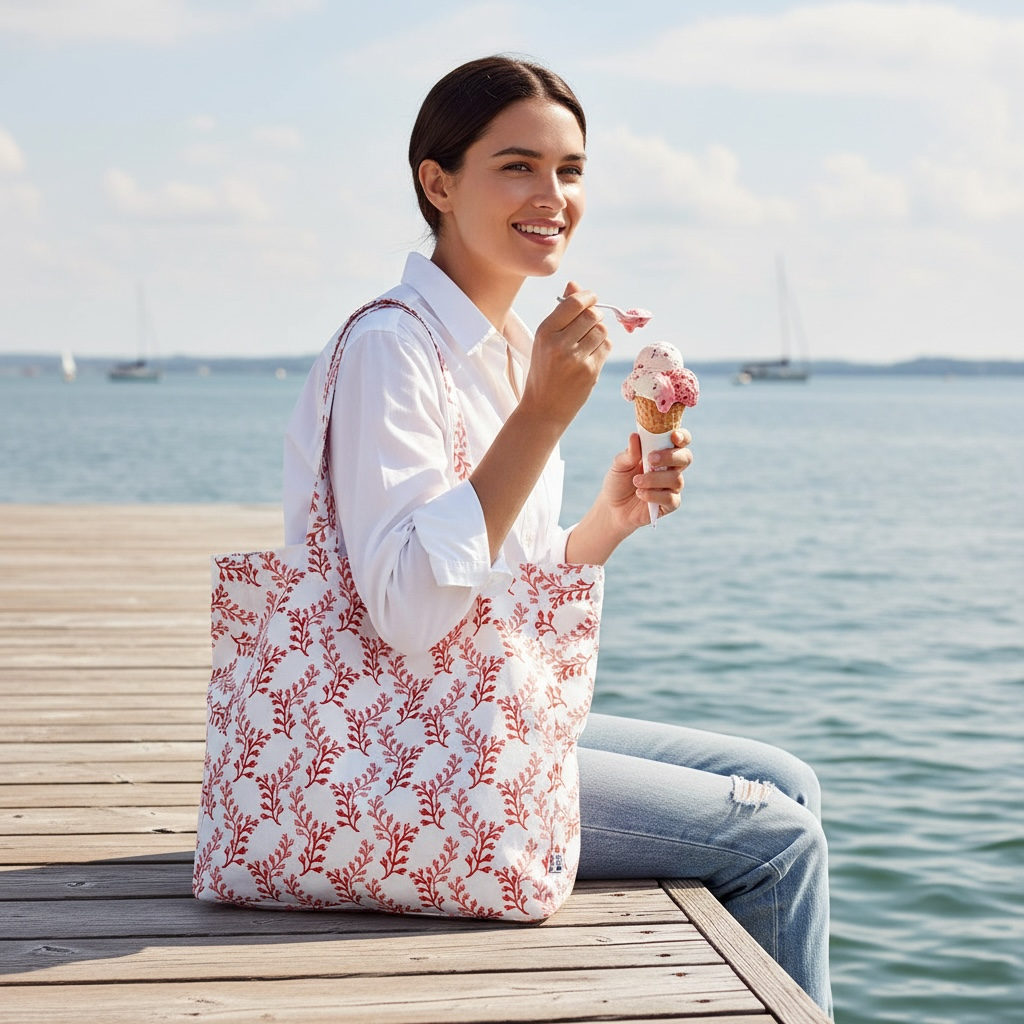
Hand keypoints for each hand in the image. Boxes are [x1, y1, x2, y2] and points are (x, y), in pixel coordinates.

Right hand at [519, 282, 611, 429]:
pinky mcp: (590, 372)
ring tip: (587, 342)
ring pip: (602, 330)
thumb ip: (561, 312)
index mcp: (544, 332)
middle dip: (595, 315)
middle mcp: (559, 344)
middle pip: (592, 315)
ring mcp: (576, 359)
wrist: (543, 408)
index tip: (591, 299)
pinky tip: (590, 356)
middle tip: (590, 323)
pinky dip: (602, 347)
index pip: (574, 303)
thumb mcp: (545, 339)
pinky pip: (606, 347)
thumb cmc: (544, 370)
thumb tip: (575, 284)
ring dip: (599, 332)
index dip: (588, 297)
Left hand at [602, 428, 693, 532]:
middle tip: (650, 459)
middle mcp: (671, 468)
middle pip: (686, 458)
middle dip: (670, 456)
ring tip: (636, 481)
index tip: (674, 436)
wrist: (612, 508)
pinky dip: (654, 495)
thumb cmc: (619, 481)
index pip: (680, 441)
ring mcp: (672, 487)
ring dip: (655, 478)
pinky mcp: (669, 504)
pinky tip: (640, 493)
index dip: (682, 437)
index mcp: (662, 453)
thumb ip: (629, 453)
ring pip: (676, 479)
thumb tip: (634, 436)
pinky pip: (670, 498)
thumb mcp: (619, 465)